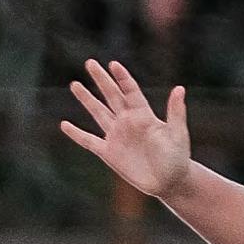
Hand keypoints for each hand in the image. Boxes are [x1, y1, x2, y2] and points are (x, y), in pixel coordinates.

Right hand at [60, 57, 192, 199]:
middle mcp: (128, 122)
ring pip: (98, 113)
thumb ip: (176, 112)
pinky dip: (76, 134)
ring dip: (87, 99)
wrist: (169, 181)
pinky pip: (89, 141)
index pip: (130, 92)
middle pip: (112, 96)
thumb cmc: (177, 157)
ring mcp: (117, 136)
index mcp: (144, 116)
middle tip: (90, 62)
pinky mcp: (109, 152)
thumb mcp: (177, 134)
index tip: (113, 64)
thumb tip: (180, 88)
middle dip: (101, 80)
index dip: (122, 78)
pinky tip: (64, 125)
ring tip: (75, 84)